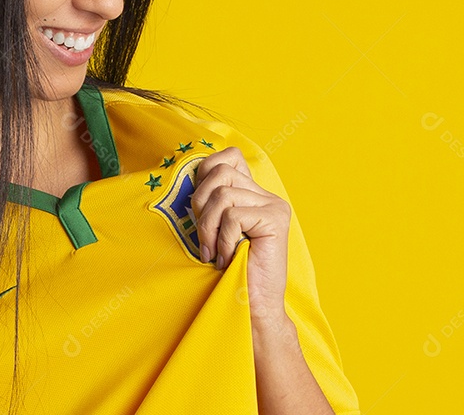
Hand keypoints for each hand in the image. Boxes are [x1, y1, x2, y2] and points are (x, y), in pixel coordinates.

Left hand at [191, 146, 291, 323]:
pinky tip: (228, 258)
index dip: (206, 173)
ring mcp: (274, 206)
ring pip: (224, 195)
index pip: (228, 157)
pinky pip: (234, 216)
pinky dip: (223, 240)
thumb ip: (210, 202)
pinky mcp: (275, 220)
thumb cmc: (228, 270)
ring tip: (215, 252)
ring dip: (209, 227)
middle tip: (205, 237)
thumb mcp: (213, 228)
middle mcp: (267, 196)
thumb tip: (188, 176)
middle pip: (221, 173)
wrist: (251, 306)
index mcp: (253, 193)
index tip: (199, 207)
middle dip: (200, 204)